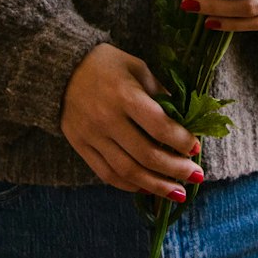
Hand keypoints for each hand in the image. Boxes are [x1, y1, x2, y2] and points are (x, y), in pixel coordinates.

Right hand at [60, 44, 202, 198]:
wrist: (61, 68)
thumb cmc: (106, 64)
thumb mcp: (137, 68)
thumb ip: (159, 93)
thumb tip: (184, 119)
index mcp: (124, 95)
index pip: (159, 127)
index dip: (182, 141)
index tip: (196, 148)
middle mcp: (107, 119)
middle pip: (147, 155)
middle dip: (176, 169)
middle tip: (195, 176)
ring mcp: (92, 136)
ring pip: (128, 172)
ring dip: (157, 186)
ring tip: (178, 193)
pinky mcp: (81, 147)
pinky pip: (107, 174)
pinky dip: (130, 186)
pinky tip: (148, 188)